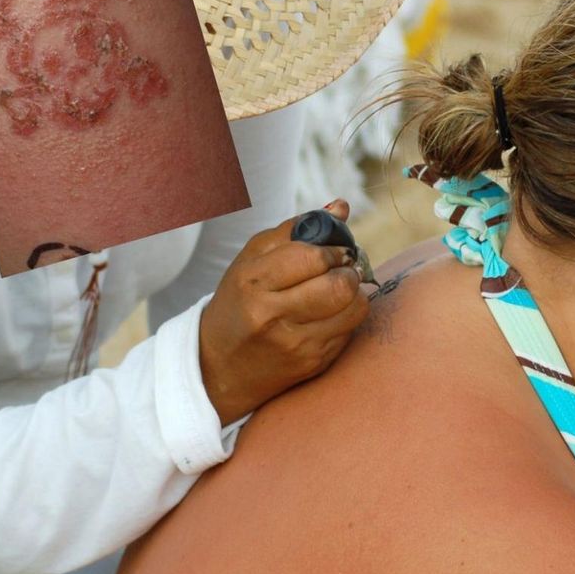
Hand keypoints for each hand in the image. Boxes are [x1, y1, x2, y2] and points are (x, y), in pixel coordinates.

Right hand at [198, 200, 370, 424]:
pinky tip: (328, 314)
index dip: (332, 250)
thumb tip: (341, 206)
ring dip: (354, 293)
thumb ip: (294, 231)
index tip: (333, 251)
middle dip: (348, 271)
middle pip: (339, 285)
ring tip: (338, 289)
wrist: (220, 367)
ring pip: (353, 308)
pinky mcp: (313, 364)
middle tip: (341, 268)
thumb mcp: (251, 261)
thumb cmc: (239, 303)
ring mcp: (295, 344)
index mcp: (253, 282)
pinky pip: (350, 331)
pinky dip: (347, 317)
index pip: (312, 257)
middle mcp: (272, 316)